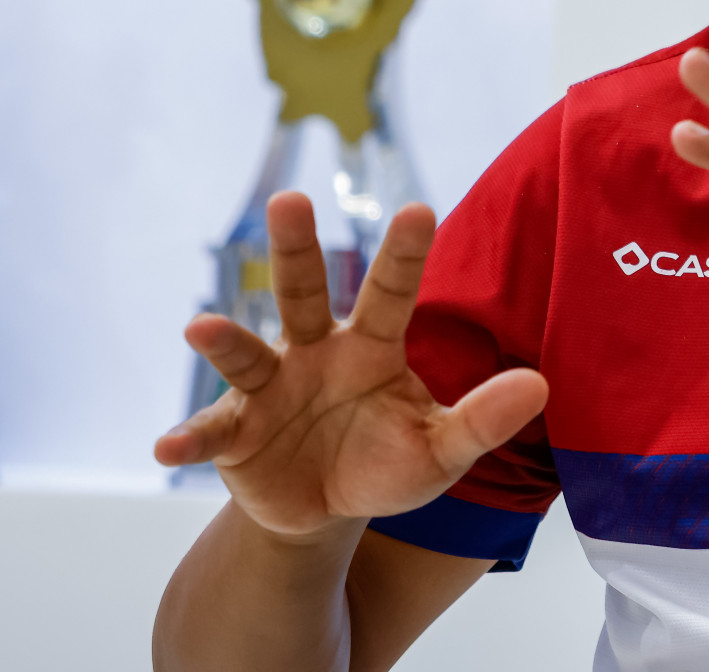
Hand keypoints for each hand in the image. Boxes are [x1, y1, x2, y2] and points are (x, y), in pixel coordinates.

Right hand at [152, 193, 547, 539]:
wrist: (324, 508)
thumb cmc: (385, 462)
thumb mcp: (440, 449)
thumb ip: (483, 418)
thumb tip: (540, 385)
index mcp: (371, 346)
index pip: (392, 292)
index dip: (404, 254)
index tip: (420, 209)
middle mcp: (314, 350)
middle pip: (303, 290)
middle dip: (295, 247)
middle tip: (289, 200)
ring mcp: (268, 388)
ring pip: (247, 352)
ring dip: (224, 340)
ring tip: (200, 327)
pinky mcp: (234, 433)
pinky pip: (209, 433)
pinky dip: (188, 439)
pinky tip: (167, 447)